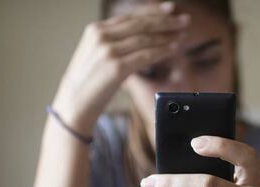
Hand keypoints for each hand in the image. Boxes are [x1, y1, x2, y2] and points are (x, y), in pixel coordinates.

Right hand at [52, 2, 188, 134]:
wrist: (74, 103)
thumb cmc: (89, 80)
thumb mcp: (97, 53)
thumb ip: (115, 40)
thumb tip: (142, 35)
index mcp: (96, 29)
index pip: (131, 16)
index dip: (153, 11)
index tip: (171, 9)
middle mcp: (101, 36)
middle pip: (141, 24)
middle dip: (166, 21)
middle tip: (184, 21)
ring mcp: (108, 51)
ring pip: (146, 39)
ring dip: (168, 36)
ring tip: (183, 35)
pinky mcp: (116, 67)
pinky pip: (146, 56)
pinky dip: (162, 51)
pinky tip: (174, 49)